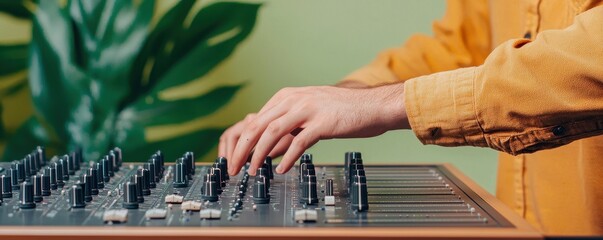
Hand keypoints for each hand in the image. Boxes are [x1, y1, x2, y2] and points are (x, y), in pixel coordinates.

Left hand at [219, 83, 409, 175]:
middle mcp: (294, 99)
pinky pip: (299, 142)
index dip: (242, 141)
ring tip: (254, 171)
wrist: (372, 106)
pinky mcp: (323, 122)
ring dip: (259, 154)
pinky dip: (287, 157)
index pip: (256, 119)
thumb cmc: (341, 111)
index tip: (236, 158)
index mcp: (287, 96)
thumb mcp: (308, 110)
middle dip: (243, 149)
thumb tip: (267, 142)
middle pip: (259, 126)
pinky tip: (282, 169)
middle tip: (235, 168)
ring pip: (273, 132)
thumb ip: (288, 120)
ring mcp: (308, 109)